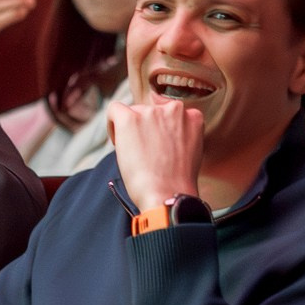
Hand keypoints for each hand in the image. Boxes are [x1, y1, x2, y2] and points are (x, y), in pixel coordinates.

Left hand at [109, 95, 203, 212]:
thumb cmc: (177, 182)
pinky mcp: (130, 118)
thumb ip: (180, 135)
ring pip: (133, 113)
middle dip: (145, 129)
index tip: (157, 146)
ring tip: (134, 154)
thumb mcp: (191, 151)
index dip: (160, 130)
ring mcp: (152, 112)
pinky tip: (117, 142)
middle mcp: (174, 109)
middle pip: (150, 112)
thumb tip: (162, 132)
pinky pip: (115, 109)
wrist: (167, 194)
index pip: (170, 113)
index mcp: (192, 117)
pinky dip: (112, 124)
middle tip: (144, 153)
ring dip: (131, 130)